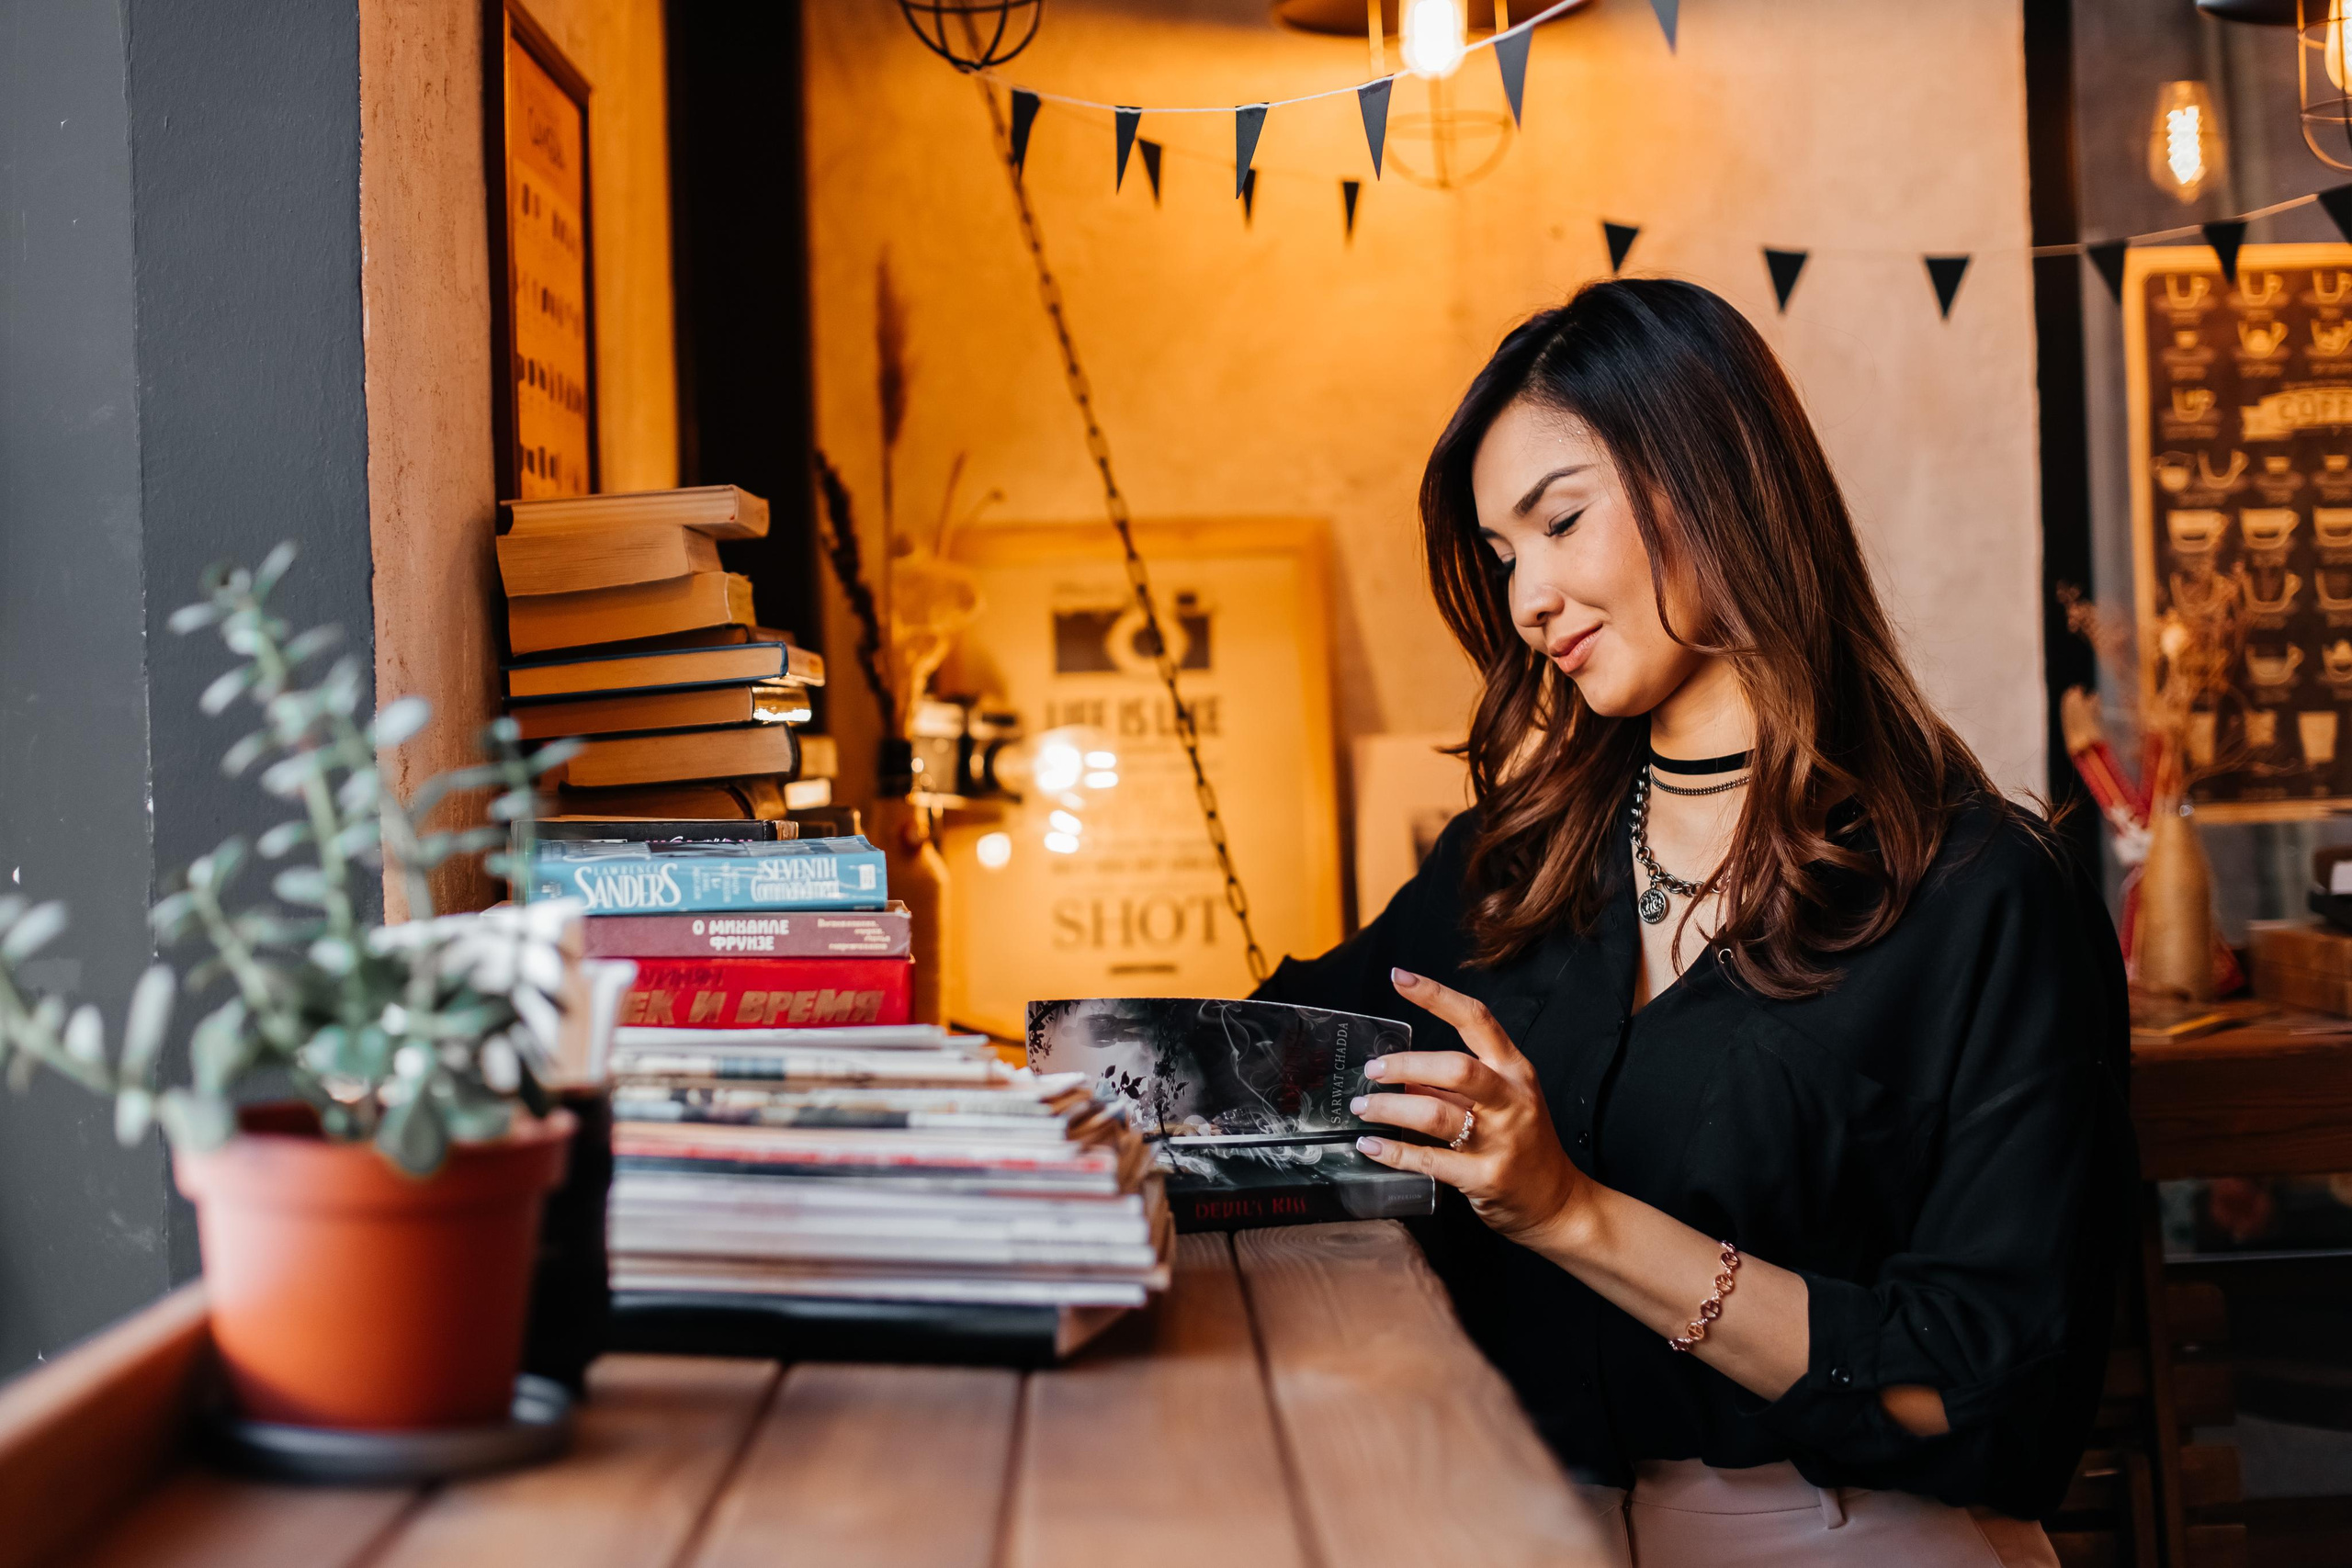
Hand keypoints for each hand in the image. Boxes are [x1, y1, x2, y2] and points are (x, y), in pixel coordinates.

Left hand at [1352, 968, 1591, 1244]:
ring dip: (1389, 1109)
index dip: (1436, 995)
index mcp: (1515, 1071)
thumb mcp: (1502, 1103)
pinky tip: (1371, 1146)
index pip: (1476, 1020)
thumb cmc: (1524, 1146)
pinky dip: (1393, 1153)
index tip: (1400, 978)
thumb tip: (1401, 1073)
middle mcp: (1512, 1100)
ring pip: (1435, 1114)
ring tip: (1362, 1109)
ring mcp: (1501, 1140)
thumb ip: (1455, 1085)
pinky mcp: (1486, 1177)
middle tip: (1372, 1071)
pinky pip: (1429, 1160)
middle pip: (1456, 1067)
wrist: (1559, 1203)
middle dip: (1405, 1065)